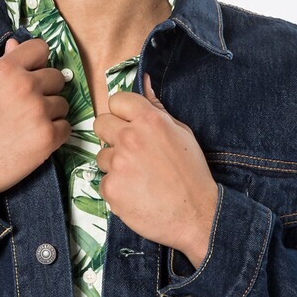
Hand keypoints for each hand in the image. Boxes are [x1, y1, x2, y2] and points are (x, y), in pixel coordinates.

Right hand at [0, 37, 71, 201]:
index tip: (33, 74)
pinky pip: (66, 128)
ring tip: (28, 126)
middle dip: (46, 90)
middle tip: (28, 107)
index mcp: (6, 70)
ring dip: (51, 114)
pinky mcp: (48, 136)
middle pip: (57, 77)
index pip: (40, 48)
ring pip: (63, 104)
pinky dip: (55, 134)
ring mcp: (39, 111)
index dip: (38, 62)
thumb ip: (4, 65)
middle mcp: (25, 86)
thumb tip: (16, 44)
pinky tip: (35, 140)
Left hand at [93, 72, 218, 267]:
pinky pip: (104, 181)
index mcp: (150, 120)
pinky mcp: (111, 187)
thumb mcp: (181, 134)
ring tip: (139, 178)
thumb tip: (145, 82)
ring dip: (115, 165)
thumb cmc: (192, 174)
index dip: (121, 113)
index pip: (116, 100)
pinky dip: (117, 189)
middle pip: (101, 123)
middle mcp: (131, 137)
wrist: (196, 214)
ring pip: (102, 155)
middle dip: (112, 135)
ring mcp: (118, 163)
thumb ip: (157, 109)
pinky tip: (136, 194)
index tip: (128, 124)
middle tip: (131, 152)